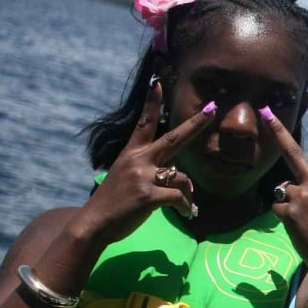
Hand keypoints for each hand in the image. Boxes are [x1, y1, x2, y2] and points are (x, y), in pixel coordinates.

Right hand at [76, 79, 206, 242]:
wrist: (94, 224)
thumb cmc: (113, 203)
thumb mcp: (127, 178)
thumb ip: (150, 169)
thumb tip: (176, 172)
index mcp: (131, 153)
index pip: (144, 124)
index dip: (151, 103)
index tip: (157, 84)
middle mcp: (138, 160)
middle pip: (174, 138)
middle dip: (196, 123)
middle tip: (213, 109)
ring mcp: (143, 176)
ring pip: (183, 178)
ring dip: (189, 193)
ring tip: (186, 206)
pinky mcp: (149, 195)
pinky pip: (180, 198)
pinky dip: (187, 207)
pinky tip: (187, 214)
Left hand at [261, 98, 307, 274]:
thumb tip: (290, 185)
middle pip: (292, 151)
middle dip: (277, 130)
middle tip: (264, 110)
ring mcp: (301, 196)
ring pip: (283, 188)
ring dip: (289, 201)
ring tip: (306, 220)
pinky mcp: (287, 210)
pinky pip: (278, 206)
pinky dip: (285, 216)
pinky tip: (298, 227)